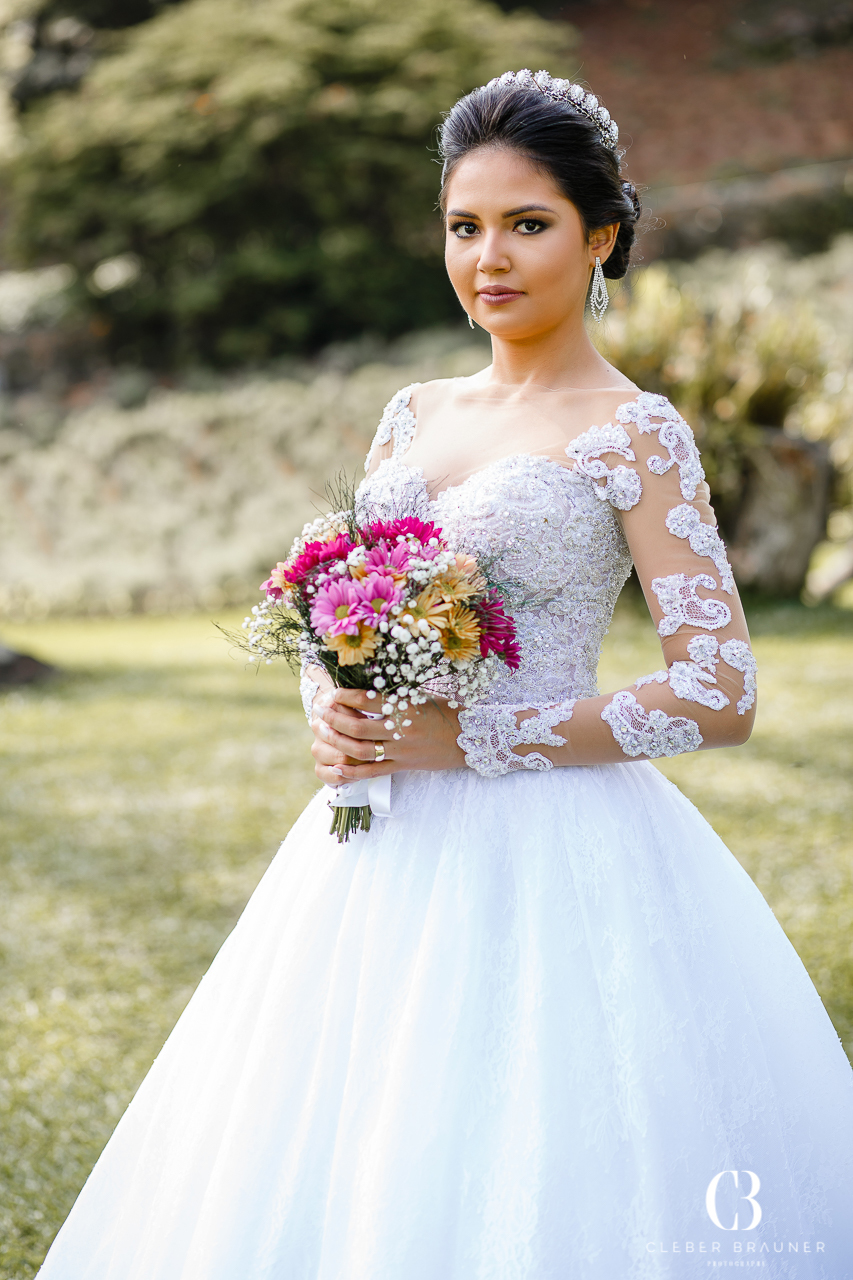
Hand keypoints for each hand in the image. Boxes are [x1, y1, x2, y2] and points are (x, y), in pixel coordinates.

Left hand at [310, 687, 465, 784]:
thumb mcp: (422, 696)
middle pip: (358, 728)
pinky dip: (353, 772)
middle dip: (334, 720)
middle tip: (320, 712)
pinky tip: (336, 767)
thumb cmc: (447, 711)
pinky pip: (374, 771)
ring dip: (338, 741)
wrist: (471, 739)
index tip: (332, 693)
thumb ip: (396, 694)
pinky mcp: (403, 766)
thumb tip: (365, 686)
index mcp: (407, 708)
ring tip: (323, 732)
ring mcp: (402, 751)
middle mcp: (402, 731)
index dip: (346, 697)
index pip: (368, 701)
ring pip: (361, 751)